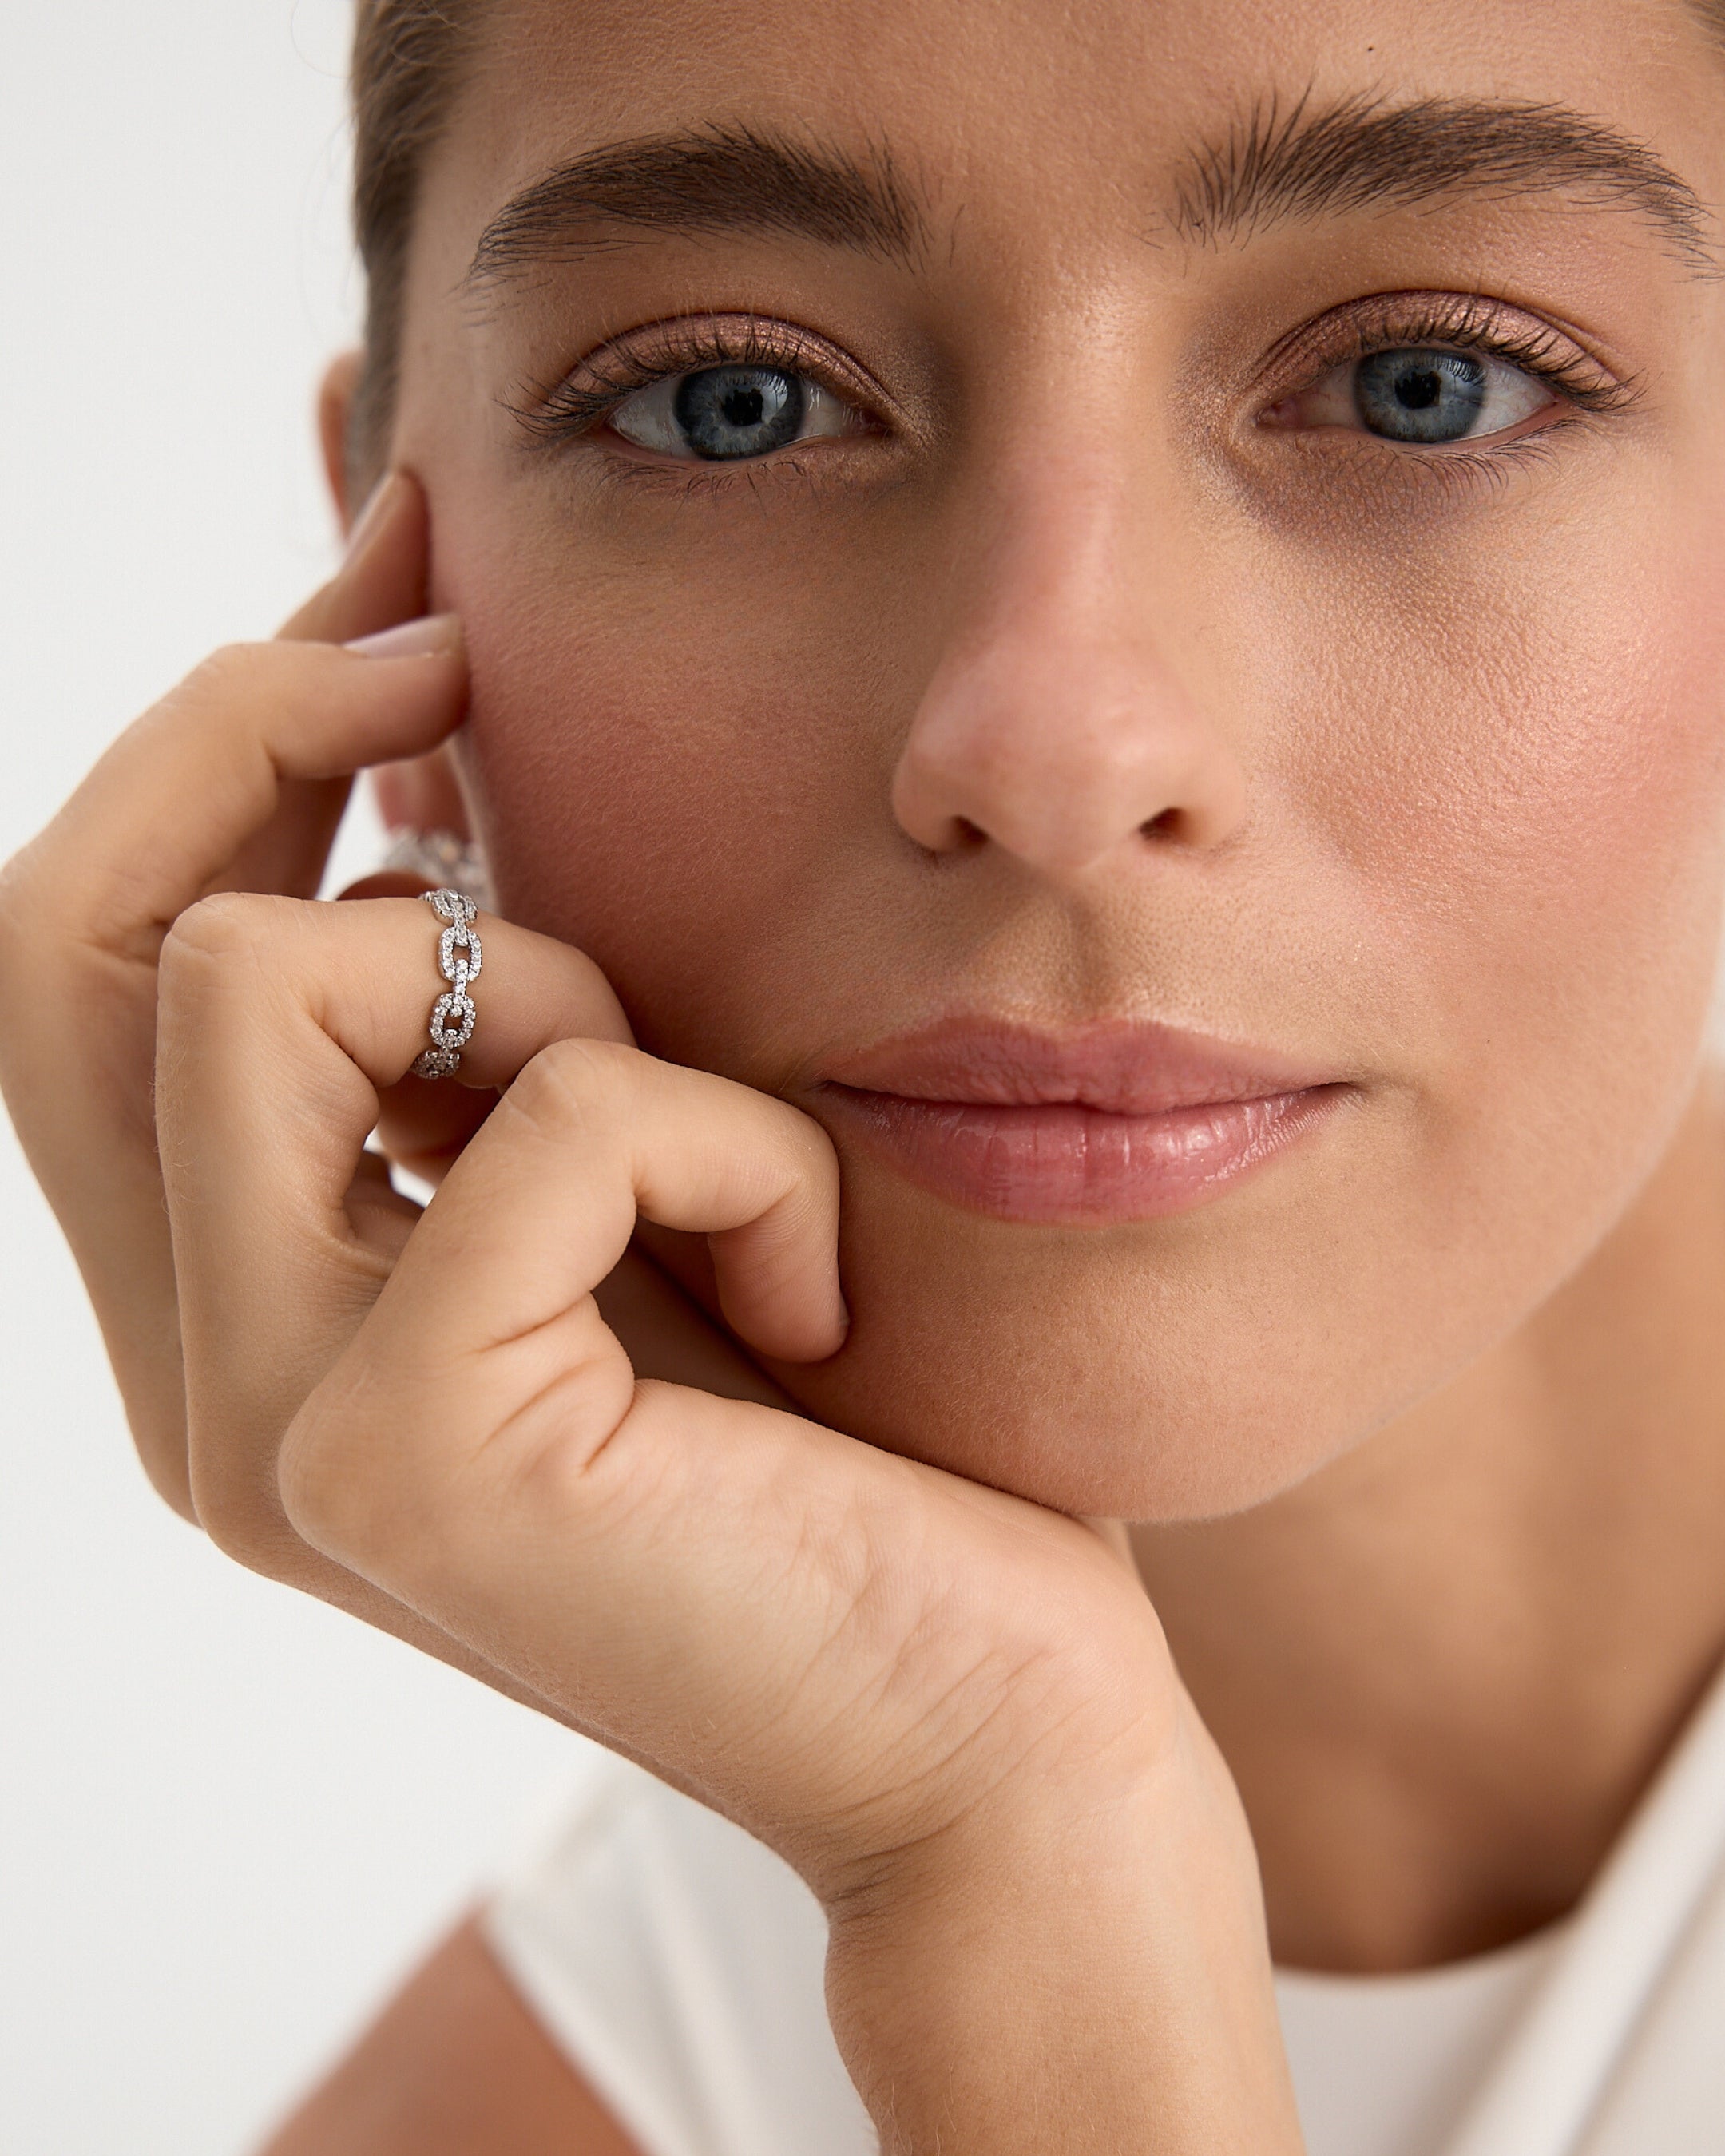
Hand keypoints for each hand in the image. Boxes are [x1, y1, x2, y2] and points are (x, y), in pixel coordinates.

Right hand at [0, 474, 1300, 2151]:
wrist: (994, 1729)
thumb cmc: (851, 1443)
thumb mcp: (641, 1167)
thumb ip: (495, 1000)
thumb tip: (422, 721)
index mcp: (234, 1313)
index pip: (78, 962)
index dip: (211, 738)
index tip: (404, 583)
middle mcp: (200, 1384)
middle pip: (68, 938)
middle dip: (263, 725)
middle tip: (455, 657)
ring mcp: (275, 1435)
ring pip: (262, 973)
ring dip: (549, 977)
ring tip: (711, 1134)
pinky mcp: (410, 1459)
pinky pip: (547, 1111)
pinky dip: (728, 1139)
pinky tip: (808, 1281)